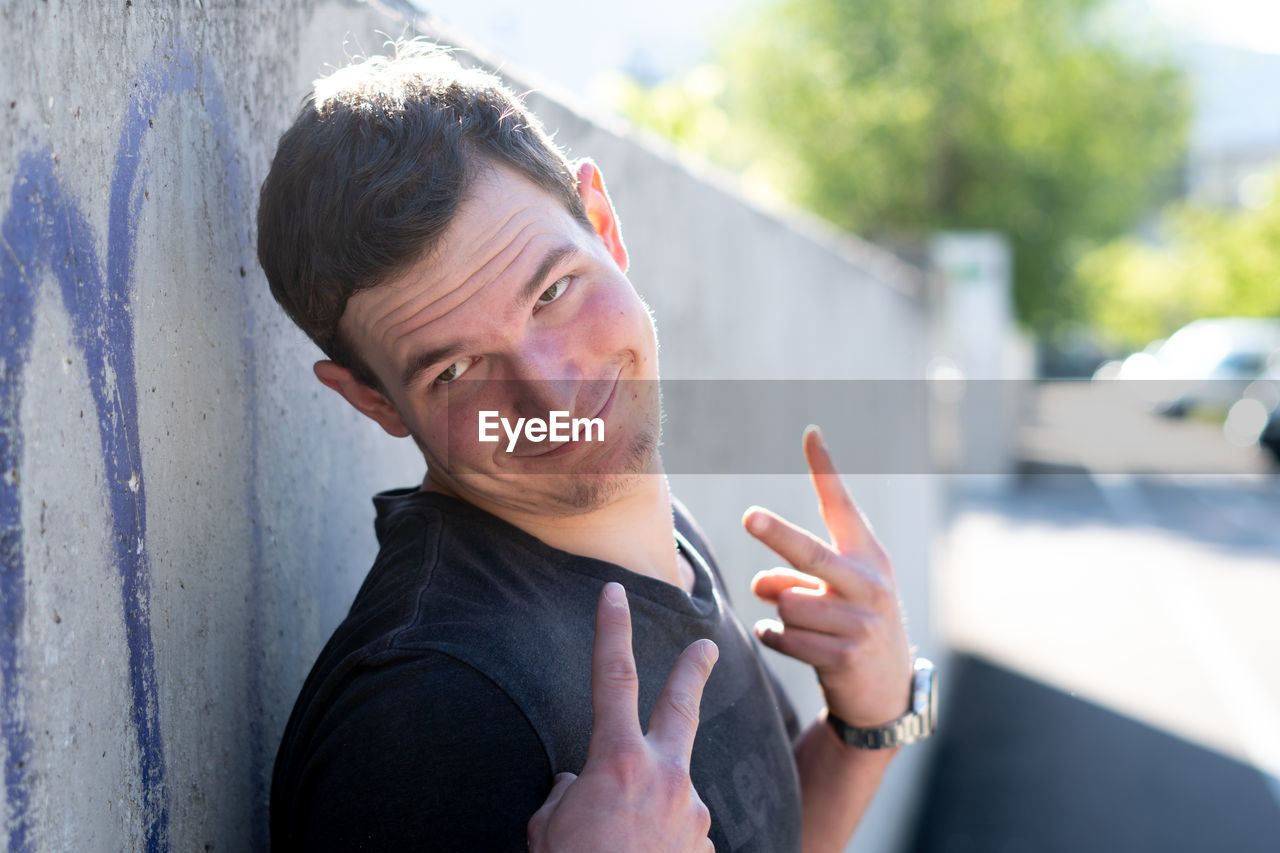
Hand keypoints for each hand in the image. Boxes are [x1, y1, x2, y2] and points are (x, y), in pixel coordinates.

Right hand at [527, 582, 717, 852]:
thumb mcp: (550, 827)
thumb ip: (571, 794)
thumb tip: (584, 788)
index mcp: (619, 761)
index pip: (611, 678)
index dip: (610, 630)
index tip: (613, 591)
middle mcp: (666, 777)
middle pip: (681, 707)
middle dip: (692, 670)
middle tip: (705, 645)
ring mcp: (693, 815)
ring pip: (673, 792)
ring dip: (653, 807)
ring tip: (624, 842)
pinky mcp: (706, 850)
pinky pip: (679, 840)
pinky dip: (660, 847)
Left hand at [743, 426, 912, 728]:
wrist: (886, 689)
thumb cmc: (851, 623)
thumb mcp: (835, 592)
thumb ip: (795, 577)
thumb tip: (759, 585)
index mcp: (868, 556)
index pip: (842, 506)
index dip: (825, 469)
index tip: (810, 434)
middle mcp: (869, 584)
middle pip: (810, 554)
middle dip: (778, 535)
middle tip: (750, 517)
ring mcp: (860, 622)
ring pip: (786, 603)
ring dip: (780, 613)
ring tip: (804, 625)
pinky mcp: (844, 656)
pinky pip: (784, 637)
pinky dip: (776, 639)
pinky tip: (796, 645)